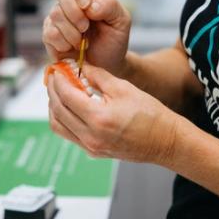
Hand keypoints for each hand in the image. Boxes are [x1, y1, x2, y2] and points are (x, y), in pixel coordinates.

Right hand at [43, 0, 130, 76]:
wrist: (107, 64)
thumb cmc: (113, 39)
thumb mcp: (121, 21)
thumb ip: (110, 6)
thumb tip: (91, 5)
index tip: (87, 4)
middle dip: (75, 11)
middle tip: (86, 27)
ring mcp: (57, 16)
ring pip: (55, 13)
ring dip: (73, 32)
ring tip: (84, 41)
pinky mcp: (49, 34)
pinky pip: (50, 33)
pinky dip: (64, 43)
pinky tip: (73, 47)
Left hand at [46, 64, 177, 163]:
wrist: (165, 141)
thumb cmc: (150, 114)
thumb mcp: (124, 88)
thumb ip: (97, 76)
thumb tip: (79, 66)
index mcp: (99, 118)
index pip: (67, 96)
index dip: (59, 80)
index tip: (57, 68)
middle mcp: (91, 136)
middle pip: (58, 111)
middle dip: (52, 91)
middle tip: (54, 77)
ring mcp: (90, 147)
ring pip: (58, 126)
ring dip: (54, 106)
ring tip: (59, 91)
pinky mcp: (92, 152)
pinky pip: (68, 134)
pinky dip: (63, 119)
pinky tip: (69, 106)